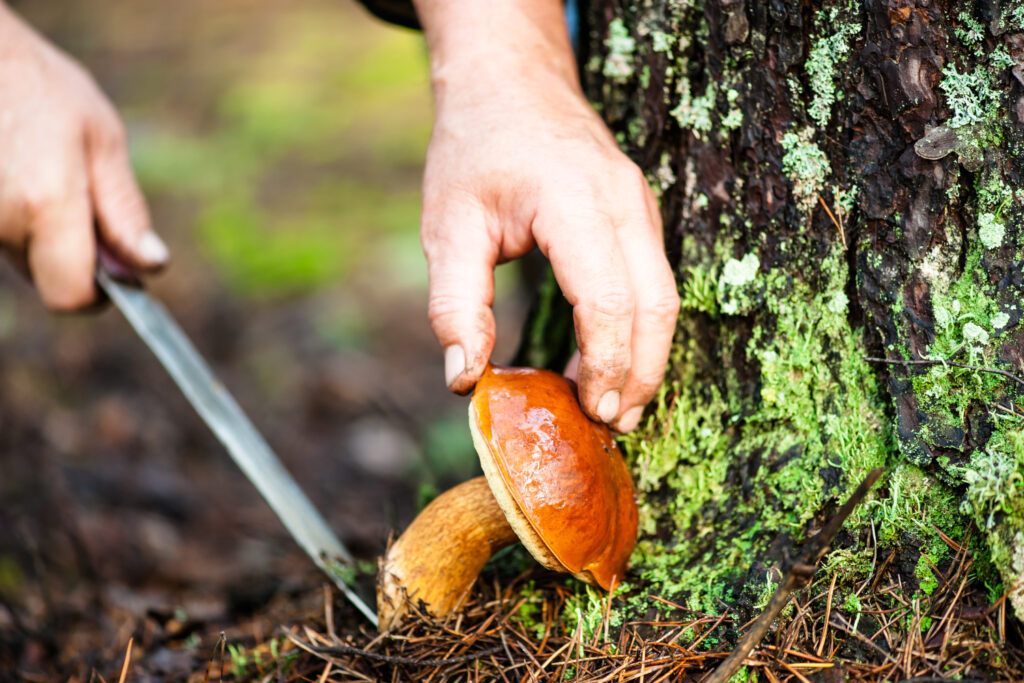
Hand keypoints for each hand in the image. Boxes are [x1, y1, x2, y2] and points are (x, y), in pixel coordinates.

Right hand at [0, 4, 166, 309]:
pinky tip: (22, 175)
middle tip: (83, 204)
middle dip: (75, 258)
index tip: (118, 276)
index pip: (70, 294)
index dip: (99, 294)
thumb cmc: (39, 87)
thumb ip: (125, 211)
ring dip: (44, 235)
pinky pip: (1, 234)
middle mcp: (1, 219)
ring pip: (22, 257)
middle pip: (47, 279)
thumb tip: (151, 266)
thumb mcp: (101, 140)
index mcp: (46, 203)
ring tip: (45, 174)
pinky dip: (19, 218)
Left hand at [416, 1, 678, 432]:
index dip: (605, 365)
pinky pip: (654, 281)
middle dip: (639, 375)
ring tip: (615, 408)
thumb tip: (464, 381)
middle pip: (656, 306)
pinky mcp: (640, 214)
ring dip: (646, 357)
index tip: (591, 414)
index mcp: (574, 201)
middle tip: (611, 428)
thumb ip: (454, 303)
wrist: (511, 82)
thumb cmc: (474, 151)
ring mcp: (639, 205)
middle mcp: (622, 202)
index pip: (607, 299)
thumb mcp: (447, 226)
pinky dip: (639, 329)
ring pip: (665, 297)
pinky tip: (609, 362)